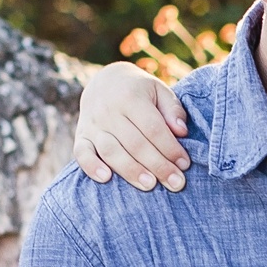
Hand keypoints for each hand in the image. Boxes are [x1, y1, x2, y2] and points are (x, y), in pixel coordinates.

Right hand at [74, 61, 190, 190]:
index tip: (184, 164)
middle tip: (175, 183)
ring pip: (111, 151)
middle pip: (135, 143)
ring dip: (131, 171)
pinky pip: (81, 153)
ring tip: (150, 185)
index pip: (153, 128)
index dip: (170, 148)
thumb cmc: (139, 91)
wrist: (104, 80)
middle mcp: (109, 111)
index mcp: (131, 97)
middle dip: (157, 165)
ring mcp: (93, 124)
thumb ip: (172, 110)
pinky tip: (106, 179)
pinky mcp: (81, 135)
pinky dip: (91, 167)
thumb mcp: (159, 91)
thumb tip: (181, 132)